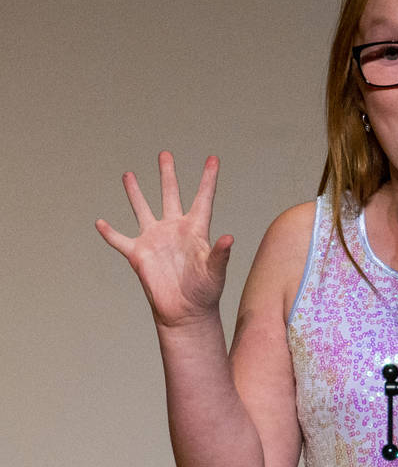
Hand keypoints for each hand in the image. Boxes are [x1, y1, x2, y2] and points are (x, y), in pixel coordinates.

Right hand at [96, 151, 232, 327]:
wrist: (186, 312)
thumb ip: (220, 254)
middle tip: (164, 154)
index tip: (213, 158)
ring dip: (135, 193)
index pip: (203, 198)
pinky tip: (99, 222)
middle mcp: (174, 229)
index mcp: (196, 230)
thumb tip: (229, 238)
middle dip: (167, 175)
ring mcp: (155, 240)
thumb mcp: (216, 272)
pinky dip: (109, 232)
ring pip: (143, 209)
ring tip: (128, 174)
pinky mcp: (138, 255)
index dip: (208, 179)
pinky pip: (120, 240)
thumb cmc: (205, 292)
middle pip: (170, 195)